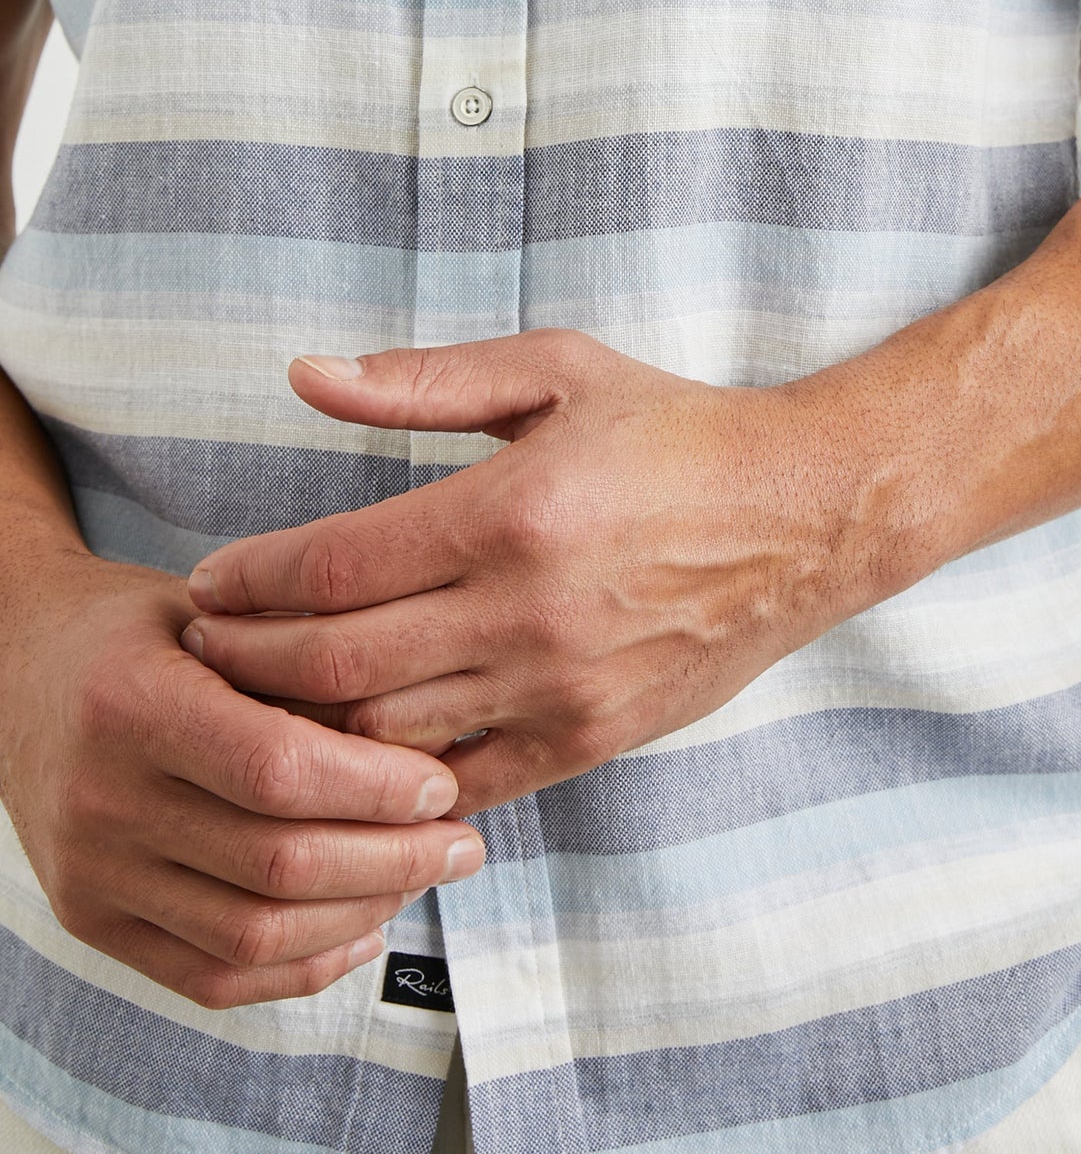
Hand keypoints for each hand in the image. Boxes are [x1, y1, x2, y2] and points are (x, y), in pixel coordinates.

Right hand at [0, 546, 484, 1009]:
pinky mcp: (90, 922)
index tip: (442, 782)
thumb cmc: (139, 630)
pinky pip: (211, 978)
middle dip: (393, 861)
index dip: (376, 786)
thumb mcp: (216, 611)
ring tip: (420, 880)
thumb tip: (424, 728)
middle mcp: (100, 799)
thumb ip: (301, 665)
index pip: (277, 769)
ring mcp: (88, 873)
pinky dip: (300, 968)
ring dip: (359, 916)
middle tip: (461, 844)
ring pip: (252, 936)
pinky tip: (361, 929)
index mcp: (131, 704)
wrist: (14, 667)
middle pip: (275, 863)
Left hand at [182, 330, 891, 812]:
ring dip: (306, 727)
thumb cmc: (673, 431)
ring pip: (386, 736)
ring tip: (260, 704)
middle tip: (204, 650)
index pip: (332, 566)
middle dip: (247, 663)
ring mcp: (557, 686)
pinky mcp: (587, 740)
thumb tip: (304, 375)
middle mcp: (527, 610)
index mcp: (510, 511)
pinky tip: (356, 757)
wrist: (804, 517)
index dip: (248, 582)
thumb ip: (424, 378)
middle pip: (336, 665)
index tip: (206, 584)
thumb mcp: (556, 370)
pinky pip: (460, 784)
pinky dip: (394, 781)